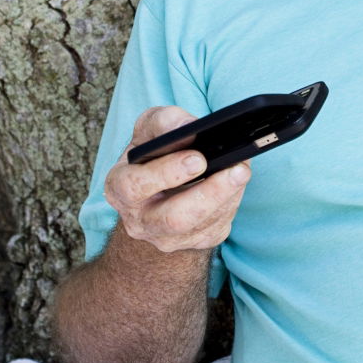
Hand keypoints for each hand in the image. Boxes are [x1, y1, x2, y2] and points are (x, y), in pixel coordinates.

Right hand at [104, 106, 251, 252]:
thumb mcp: (148, 132)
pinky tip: (237, 182)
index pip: (135, 186)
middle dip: (208, 194)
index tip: (198, 157)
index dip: (167, 172)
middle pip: (174, 218)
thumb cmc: (153, 156)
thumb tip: (186, 124)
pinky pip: (218, 226)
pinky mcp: (195, 242)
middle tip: (235, 170)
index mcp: (120, 189)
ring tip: (242, 170)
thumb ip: (162, 121)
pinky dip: (232, 201)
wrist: (157, 193)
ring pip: (202, 225)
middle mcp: (140, 221)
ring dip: (228, 196)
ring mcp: (167, 237)